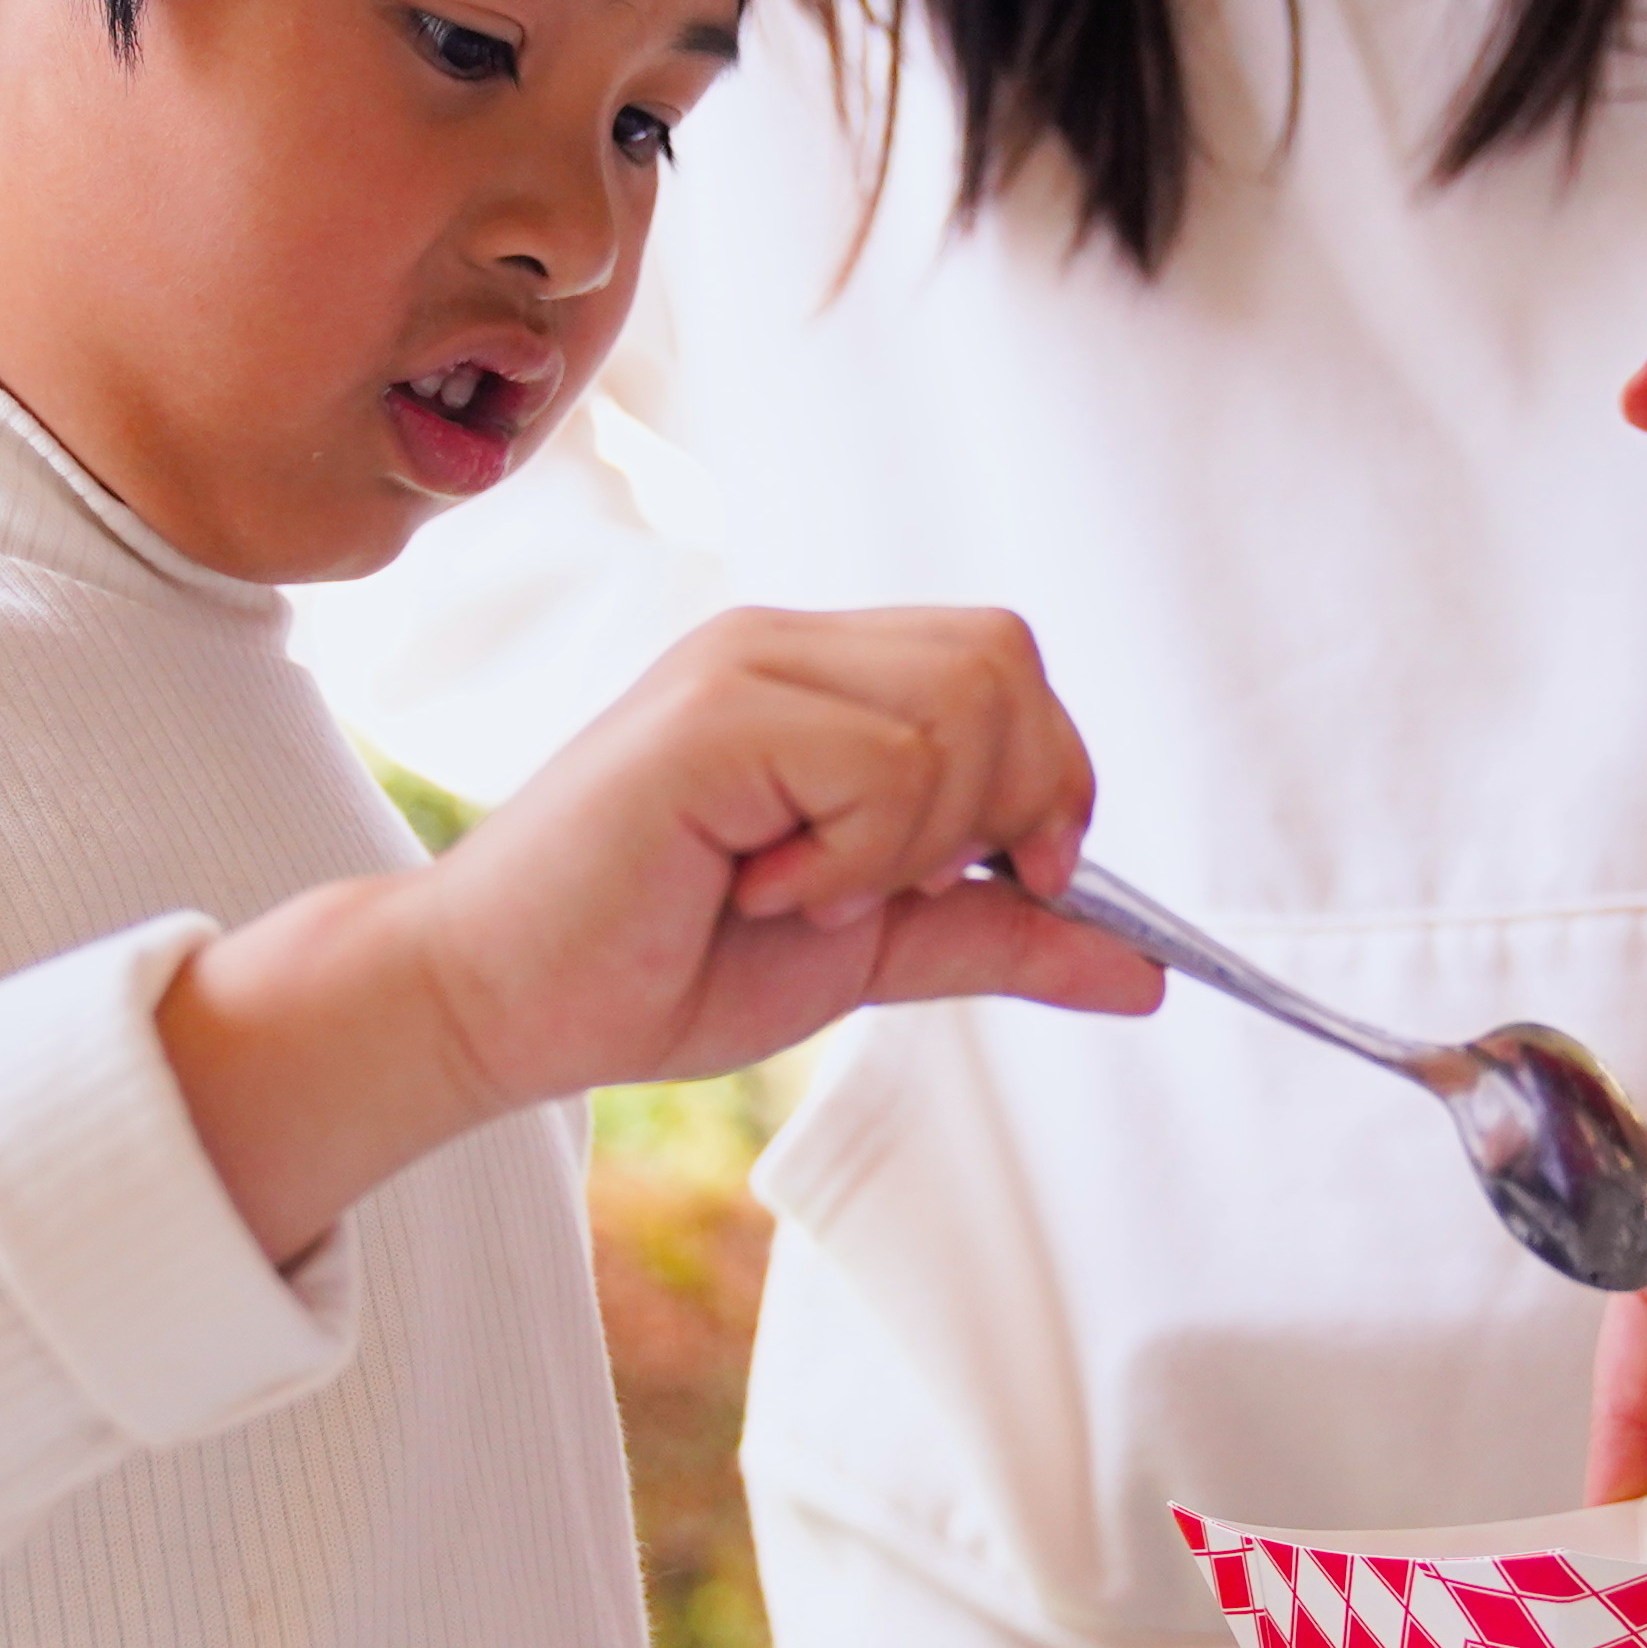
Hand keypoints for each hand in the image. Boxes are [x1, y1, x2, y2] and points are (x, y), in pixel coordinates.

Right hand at [166, 610, 1154, 1262]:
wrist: (495, 1007)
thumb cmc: (652, 965)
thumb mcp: (864, 950)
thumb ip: (996, 934)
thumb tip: (1151, 968)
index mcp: (816, 672)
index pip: (1004, 661)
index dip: (1050, 774)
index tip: (1009, 878)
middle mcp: (780, 640)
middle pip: (1005, 661)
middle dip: (1010, 800)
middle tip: (909, 891)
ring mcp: (739, 664)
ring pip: (959, 706)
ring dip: (918, 837)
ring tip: (807, 894)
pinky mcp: (709, 717)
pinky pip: (882, 764)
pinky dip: (858, 856)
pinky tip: (761, 890)